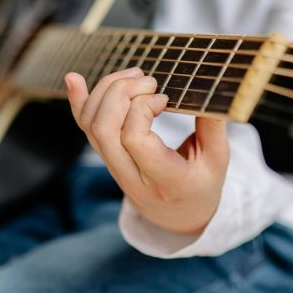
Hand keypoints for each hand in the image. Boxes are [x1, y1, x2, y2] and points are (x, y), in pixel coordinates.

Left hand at [64, 68, 228, 235]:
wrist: (178, 217)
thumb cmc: (201, 184)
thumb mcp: (218, 160)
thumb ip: (213, 125)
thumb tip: (212, 89)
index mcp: (164, 180)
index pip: (134, 139)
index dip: (142, 108)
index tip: (164, 98)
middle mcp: (132, 177)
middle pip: (105, 129)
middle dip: (121, 92)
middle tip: (148, 80)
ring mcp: (114, 167)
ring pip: (91, 126)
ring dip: (106, 91)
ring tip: (134, 75)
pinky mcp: (106, 157)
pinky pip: (85, 128)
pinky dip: (78, 101)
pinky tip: (74, 79)